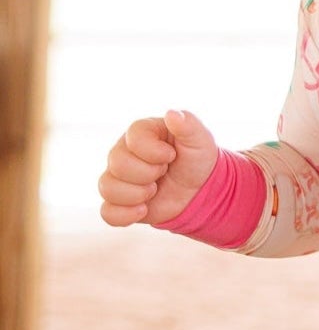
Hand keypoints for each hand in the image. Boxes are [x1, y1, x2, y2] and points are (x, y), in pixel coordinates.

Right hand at [97, 110, 219, 228]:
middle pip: (118, 165)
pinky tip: (144, 209)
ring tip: (155, 189)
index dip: (156, 153)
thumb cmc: (196, 158)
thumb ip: (188, 125)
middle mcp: (121, 152)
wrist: (199, 188)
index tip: (172, 155)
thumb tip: (172, 114)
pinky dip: (126, 215)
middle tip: (164, 172)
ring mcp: (118, 178)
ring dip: (138, 194)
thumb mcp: (200, 139)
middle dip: (149, 174)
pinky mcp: (119, 202)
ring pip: (108, 188)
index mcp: (138, 132)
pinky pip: (107, 213)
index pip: (134, 140)